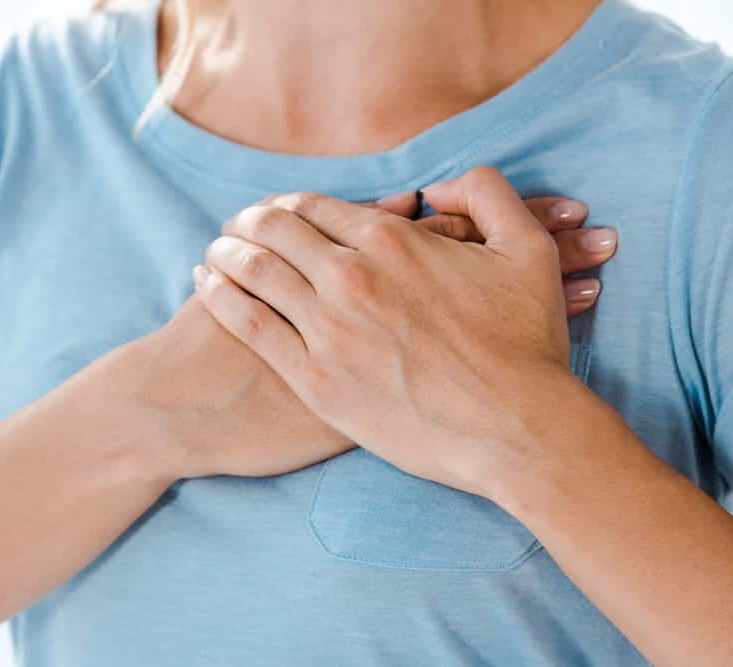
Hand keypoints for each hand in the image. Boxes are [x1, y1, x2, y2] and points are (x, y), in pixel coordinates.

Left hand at [194, 167, 593, 499]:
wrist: (516, 429)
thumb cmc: (526, 344)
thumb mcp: (528, 248)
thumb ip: (485, 193)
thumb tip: (436, 188)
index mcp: (392, 241)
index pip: (317, 206)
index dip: (291, 202)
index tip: (278, 208)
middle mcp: (351, 277)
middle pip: (276, 230)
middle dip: (249, 220)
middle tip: (237, 224)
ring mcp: (328, 330)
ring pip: (254, 271)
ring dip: (227, 251)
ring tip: (214, 250)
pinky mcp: (316, 380)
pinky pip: (250, 325)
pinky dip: (220, 296)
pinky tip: (205, 283)